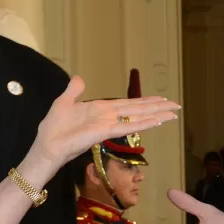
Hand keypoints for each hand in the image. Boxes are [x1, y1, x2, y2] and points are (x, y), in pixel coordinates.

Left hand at [24, 77, 178, 171]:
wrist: (47, 146)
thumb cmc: (54, 128)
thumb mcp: (64, 102)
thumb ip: (74, 91)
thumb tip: (80, 78)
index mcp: (101, 110)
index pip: (128, 104)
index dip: (145, 102)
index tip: (161, 99)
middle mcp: (108, 117)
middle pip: (138, 111)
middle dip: (158, 108)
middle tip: (177, 106)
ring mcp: (108, 125)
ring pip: (137, 118)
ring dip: (156, 115)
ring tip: (173, 113)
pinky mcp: (104, 132)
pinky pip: (126, 126)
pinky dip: (141, 124)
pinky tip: (156, 122)